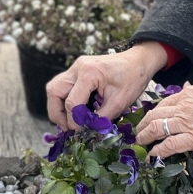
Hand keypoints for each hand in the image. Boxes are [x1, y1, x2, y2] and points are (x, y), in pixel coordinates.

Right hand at [46, 42, 168, 128]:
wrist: (138, 61)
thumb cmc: (132, 79)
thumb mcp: (119, 102)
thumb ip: (100, 118)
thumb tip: (86, 131)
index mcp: (89, 73)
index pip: (71, 102)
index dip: (74, 121)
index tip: (81, 132)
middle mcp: (78, 67)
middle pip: (54, 91)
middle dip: (57, 113)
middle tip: (67, 128)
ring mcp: (76, 67)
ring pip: (55, 87)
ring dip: (58, 106)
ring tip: (69, 121)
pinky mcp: (77, 69)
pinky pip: (63, 85)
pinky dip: (65, 100)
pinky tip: (76, 111)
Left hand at [133, 83, 192, 157]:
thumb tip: (188, 86)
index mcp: (188, 95)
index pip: (164, 104)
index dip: (154, 113)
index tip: (149, 119)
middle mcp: (183, 107)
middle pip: (155, 115)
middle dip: (144, 124)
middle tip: (139, 132)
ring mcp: (186, 123)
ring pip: (157, 128)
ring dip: (145, 136)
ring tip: (141, 143)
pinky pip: (169, 145)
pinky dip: (157, 151)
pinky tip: (152, 155)